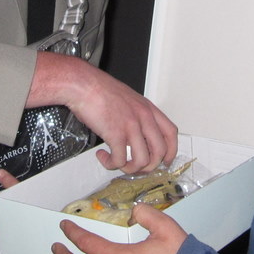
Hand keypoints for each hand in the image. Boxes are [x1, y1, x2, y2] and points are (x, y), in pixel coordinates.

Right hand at [28, 51, 177, 173]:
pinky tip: (103, 156)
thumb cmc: (99, 90)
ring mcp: (131, 126)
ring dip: (130, 169)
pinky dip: (111, 164)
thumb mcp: (128, 99)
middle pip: (160, 151)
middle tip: (137, 168)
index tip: (165, 161)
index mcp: (148, 108)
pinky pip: (120, 160)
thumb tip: (136, 135)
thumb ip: (136, 116)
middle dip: (149, 166)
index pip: (171, 133)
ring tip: (118, 164)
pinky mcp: (115, 134)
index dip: (171, 151)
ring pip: (142, 160)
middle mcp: (143, 117)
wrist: (83, 84)